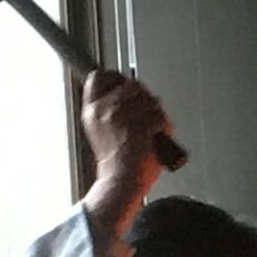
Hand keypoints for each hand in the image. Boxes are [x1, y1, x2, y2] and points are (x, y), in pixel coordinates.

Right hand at [79, 70, 169, 186]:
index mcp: (92, 110)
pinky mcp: (147, 122)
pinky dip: (164, 124)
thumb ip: (104, 108)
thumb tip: (119, 92)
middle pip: (131, 83)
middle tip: (143, 114)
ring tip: (149, 129)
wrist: (123, 180)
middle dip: (142, 96)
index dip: (115, 78)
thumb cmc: (114, 161)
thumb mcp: (97, 129)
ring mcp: (128, 115)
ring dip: (155, 110)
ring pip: (150, 97)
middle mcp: (108, 109)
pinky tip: (156, 136)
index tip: (123, 84)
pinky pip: (162, 114)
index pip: (99, 77)